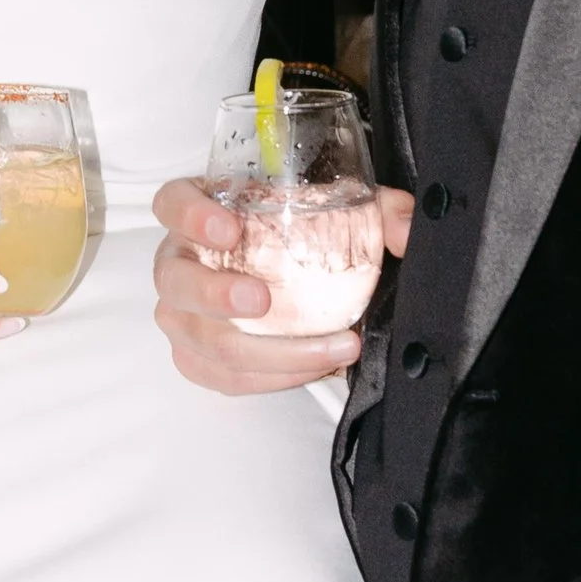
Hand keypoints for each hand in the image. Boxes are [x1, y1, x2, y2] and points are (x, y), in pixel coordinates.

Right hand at [150, 178, 406, 393]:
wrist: (289, 276)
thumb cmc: (297, 235)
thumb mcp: (339, 210)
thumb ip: (378, 211)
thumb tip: (408, 230)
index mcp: (199, 213)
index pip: (173, 203)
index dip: (191, 216)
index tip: (229, 228)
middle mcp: (179, 262)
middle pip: (175, 281)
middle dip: (215, 295)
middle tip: (262, 301)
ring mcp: (182, 313)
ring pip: (202, 340)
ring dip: (264, 351)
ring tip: (327, 351)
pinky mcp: (196, 356)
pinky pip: (221, 376)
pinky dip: (270, 378)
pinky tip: (315, 367)